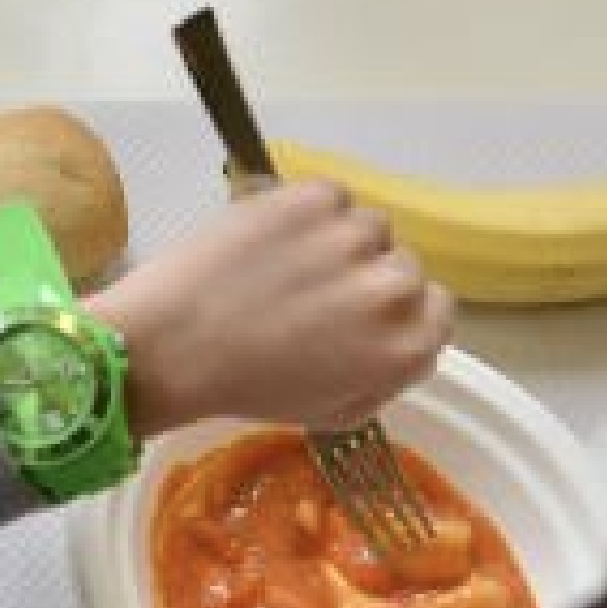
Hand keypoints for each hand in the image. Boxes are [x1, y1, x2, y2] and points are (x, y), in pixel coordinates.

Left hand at [86, 179, 452, 438]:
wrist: (167, 346)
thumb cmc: (243, 387)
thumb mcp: (332, 411)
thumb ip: (385, 376)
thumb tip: (406, 344)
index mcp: (406, 346)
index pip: (438, 308)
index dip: (395, 309)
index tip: (358, 311)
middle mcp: (393, 288)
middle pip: (401, 265)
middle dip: (363, 276)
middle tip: (308, 291)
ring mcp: (352, 237)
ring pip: (365, 226)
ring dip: (334, 240)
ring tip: (281, 264)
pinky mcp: (311, 199)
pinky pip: (329, 196)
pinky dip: (304, 209)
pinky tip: (267, 239)